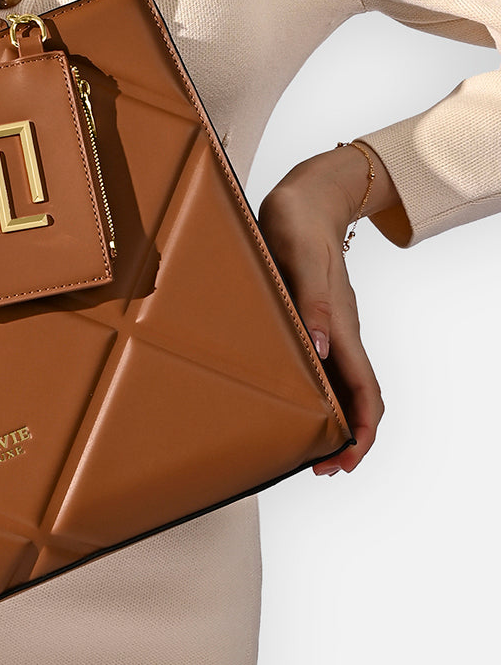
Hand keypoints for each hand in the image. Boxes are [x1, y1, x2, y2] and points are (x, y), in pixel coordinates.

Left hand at [256, 143, 391, 477]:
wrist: (305, 196)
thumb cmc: (299, 225)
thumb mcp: (298, 262)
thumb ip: (309, 306)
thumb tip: (318, 352)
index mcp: (342, 327)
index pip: (366, 393)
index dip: (362, 433)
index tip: (343, 461)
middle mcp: (341, 333)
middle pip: (360, 398)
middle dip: (349, 439)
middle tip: (321, 469)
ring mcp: (330, 327)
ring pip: (344, 386)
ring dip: (336, 420)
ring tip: (311, 448)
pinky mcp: (315, 318)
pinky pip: (326, 367)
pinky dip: (320, 394)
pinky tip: (298, 401)